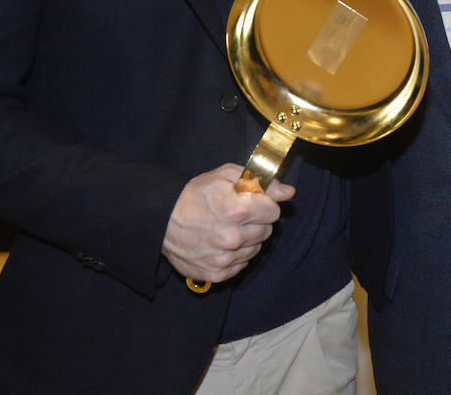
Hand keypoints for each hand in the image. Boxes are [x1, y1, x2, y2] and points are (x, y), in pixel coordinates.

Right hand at [162, 164, 294, 284]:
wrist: (162, 220)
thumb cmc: (194, 195)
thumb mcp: (225, 176)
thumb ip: (260, 182)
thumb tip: (288, 192)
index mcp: (236, 210)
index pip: (274, 210)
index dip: (264, 203)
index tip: (253, 202)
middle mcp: (232, 238)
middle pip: (267, 230)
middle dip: (257, 221)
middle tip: (237, 215)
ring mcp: (224, 258)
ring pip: (257, 248)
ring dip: (247, 239)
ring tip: (227, 229)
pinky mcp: (217, 274)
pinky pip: (243, 265)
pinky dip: (236, 255)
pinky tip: (222, 244)